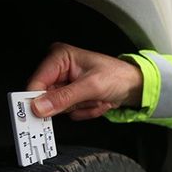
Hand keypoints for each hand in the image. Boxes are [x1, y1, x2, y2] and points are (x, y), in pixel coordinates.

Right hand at [27, 42, 142, 119]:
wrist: (135, 86)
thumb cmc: (118, 76)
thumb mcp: (92, 86)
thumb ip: (64, 97)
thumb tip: (39, 106)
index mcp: (60, 57)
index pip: (37, 81)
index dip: (37, 99)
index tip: (39, 114)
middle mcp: (59, 69)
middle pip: (48, 98)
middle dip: (72, 104)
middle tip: (88, 98)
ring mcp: (65, 84)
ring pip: (60, 108)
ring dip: (81, 108)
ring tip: (96, 98)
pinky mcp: (71, 96)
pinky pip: (69, 113)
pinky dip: (85, 111)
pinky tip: (97, 102)